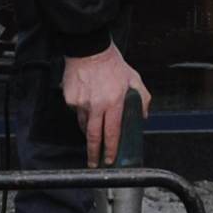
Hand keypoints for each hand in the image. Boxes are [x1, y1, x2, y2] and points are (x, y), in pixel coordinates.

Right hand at [63, 45, 146, 163]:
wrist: (89, 49)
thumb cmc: (112, 63)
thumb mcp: (134, 78)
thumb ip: (142, 98)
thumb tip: (143, 116)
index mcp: (113, 102)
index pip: (112, 133)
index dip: (110, 149)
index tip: (110, 160)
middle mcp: (96, 105)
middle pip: (93, 136)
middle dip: (94, 153)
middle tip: (94, 164)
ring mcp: (80, 102)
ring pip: (84, 125)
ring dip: (89, 132)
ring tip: (94, 132)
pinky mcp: (70, 98)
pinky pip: (76, 112)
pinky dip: (82, 112)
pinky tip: (88, 103)